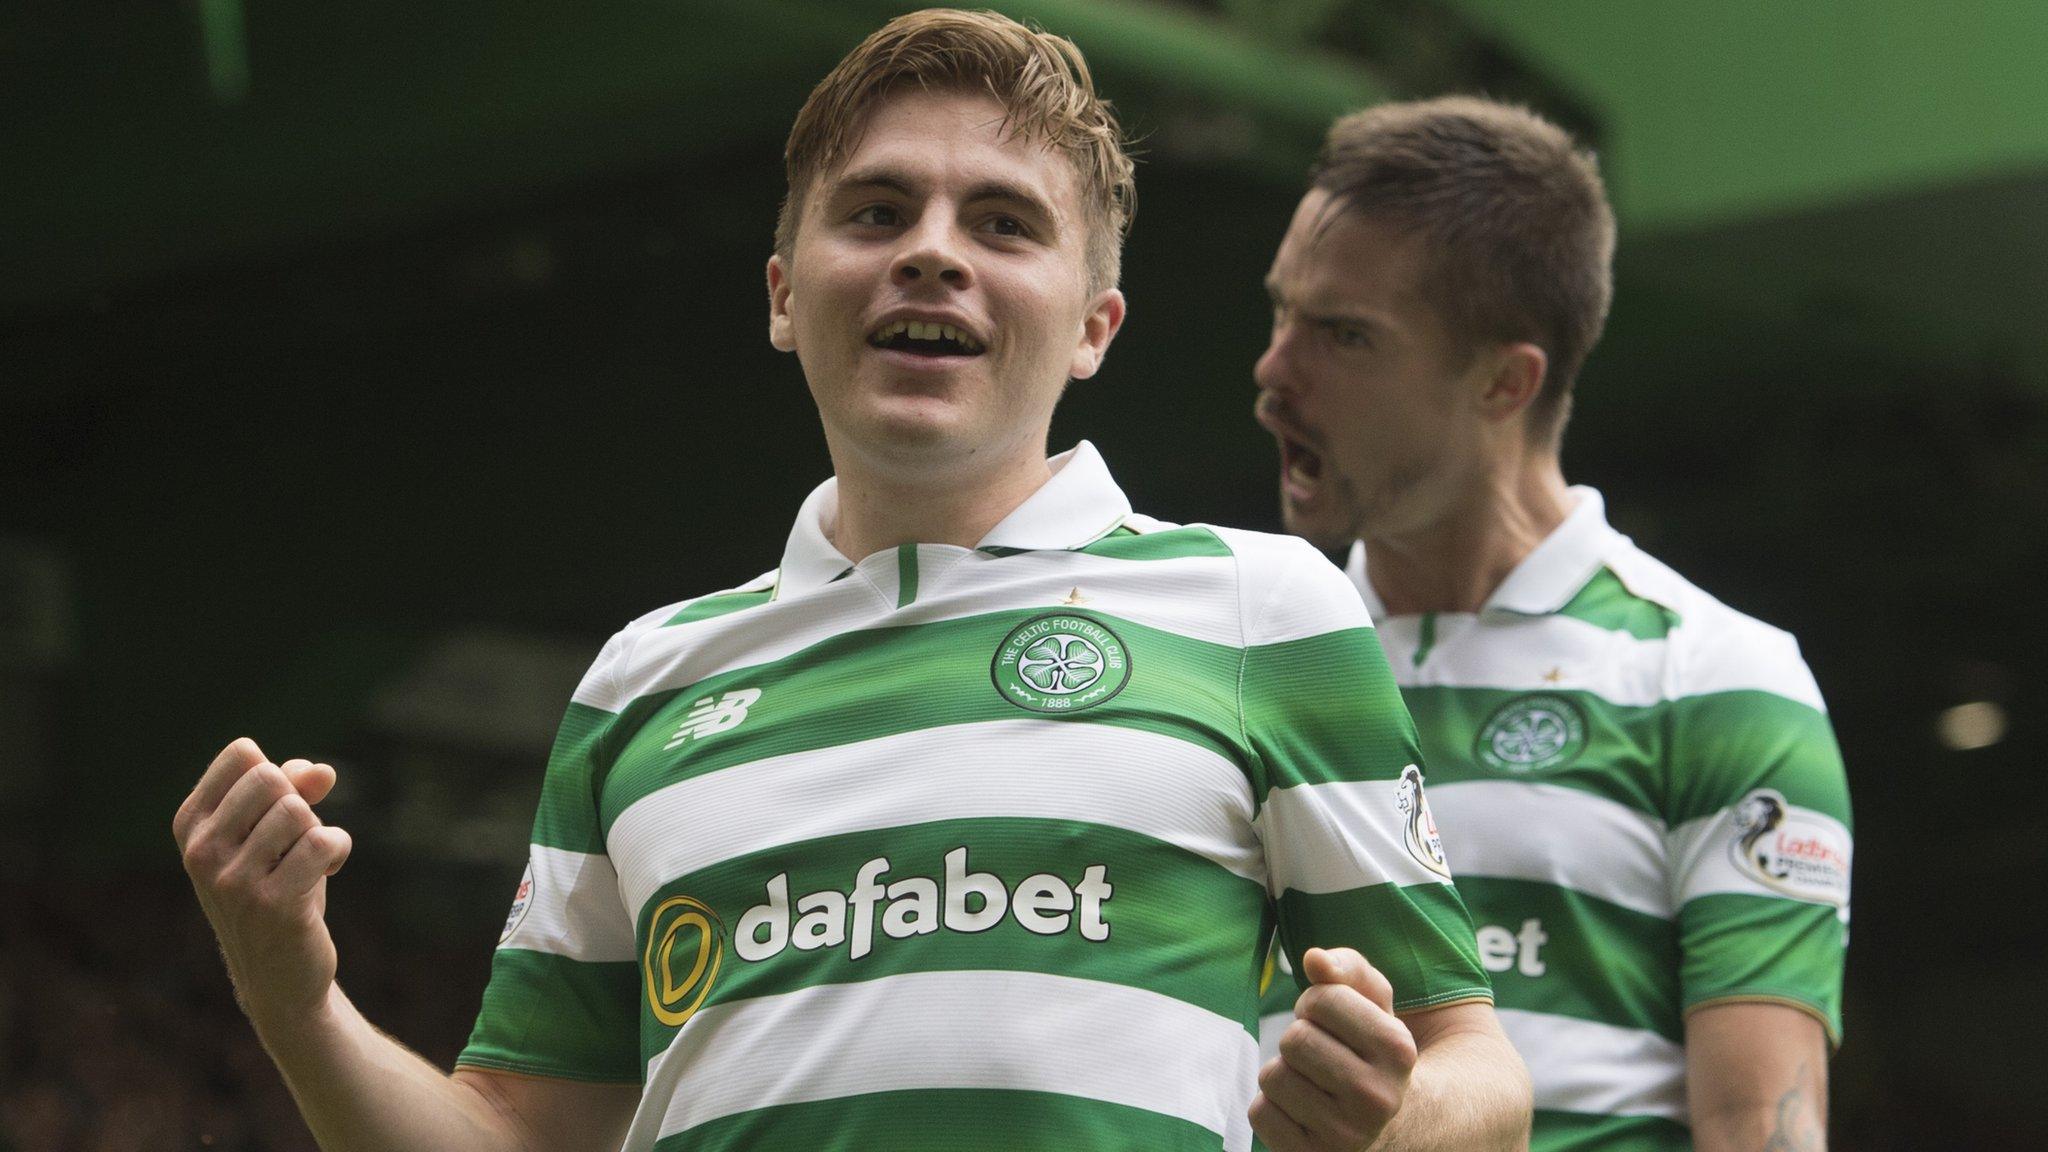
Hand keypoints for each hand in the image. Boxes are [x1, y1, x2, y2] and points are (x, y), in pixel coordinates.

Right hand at [173, 737, 352, 1030]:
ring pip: (298, 811)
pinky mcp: (271, 904)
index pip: (242, 754)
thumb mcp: (276, 831)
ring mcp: (231, 880)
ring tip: (309, 861)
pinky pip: (323, 842)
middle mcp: (201, 851)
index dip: (279, 775)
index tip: (277, 810)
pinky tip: (329, 871)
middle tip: (295, 840)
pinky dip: (338, 849)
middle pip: (270, 778)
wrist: (278, 971)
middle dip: (298, 803)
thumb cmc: (277, 886)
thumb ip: (294, 787)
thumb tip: (324, 772)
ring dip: (319, 831)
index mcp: (191, 825)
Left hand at [1249, 947, 1417, 1151]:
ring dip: (1285, 1073)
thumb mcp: (1374, 1004)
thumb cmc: (1370, 1050)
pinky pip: (1260, 1113)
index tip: (1336, 1025)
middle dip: (1300, 1038)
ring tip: (1314, 1084)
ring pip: (1272, 1077)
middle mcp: (1377, 1098)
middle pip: (1293, 1040)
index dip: (1317, 1004)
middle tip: (1322, 1055)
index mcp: (1397, 1050)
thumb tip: (1314, 958)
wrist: (1392, 1125)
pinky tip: (1303, 1112)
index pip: (1320, 1000)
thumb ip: (1347, 969)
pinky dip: (1273, 1107)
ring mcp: (1346, 1136)